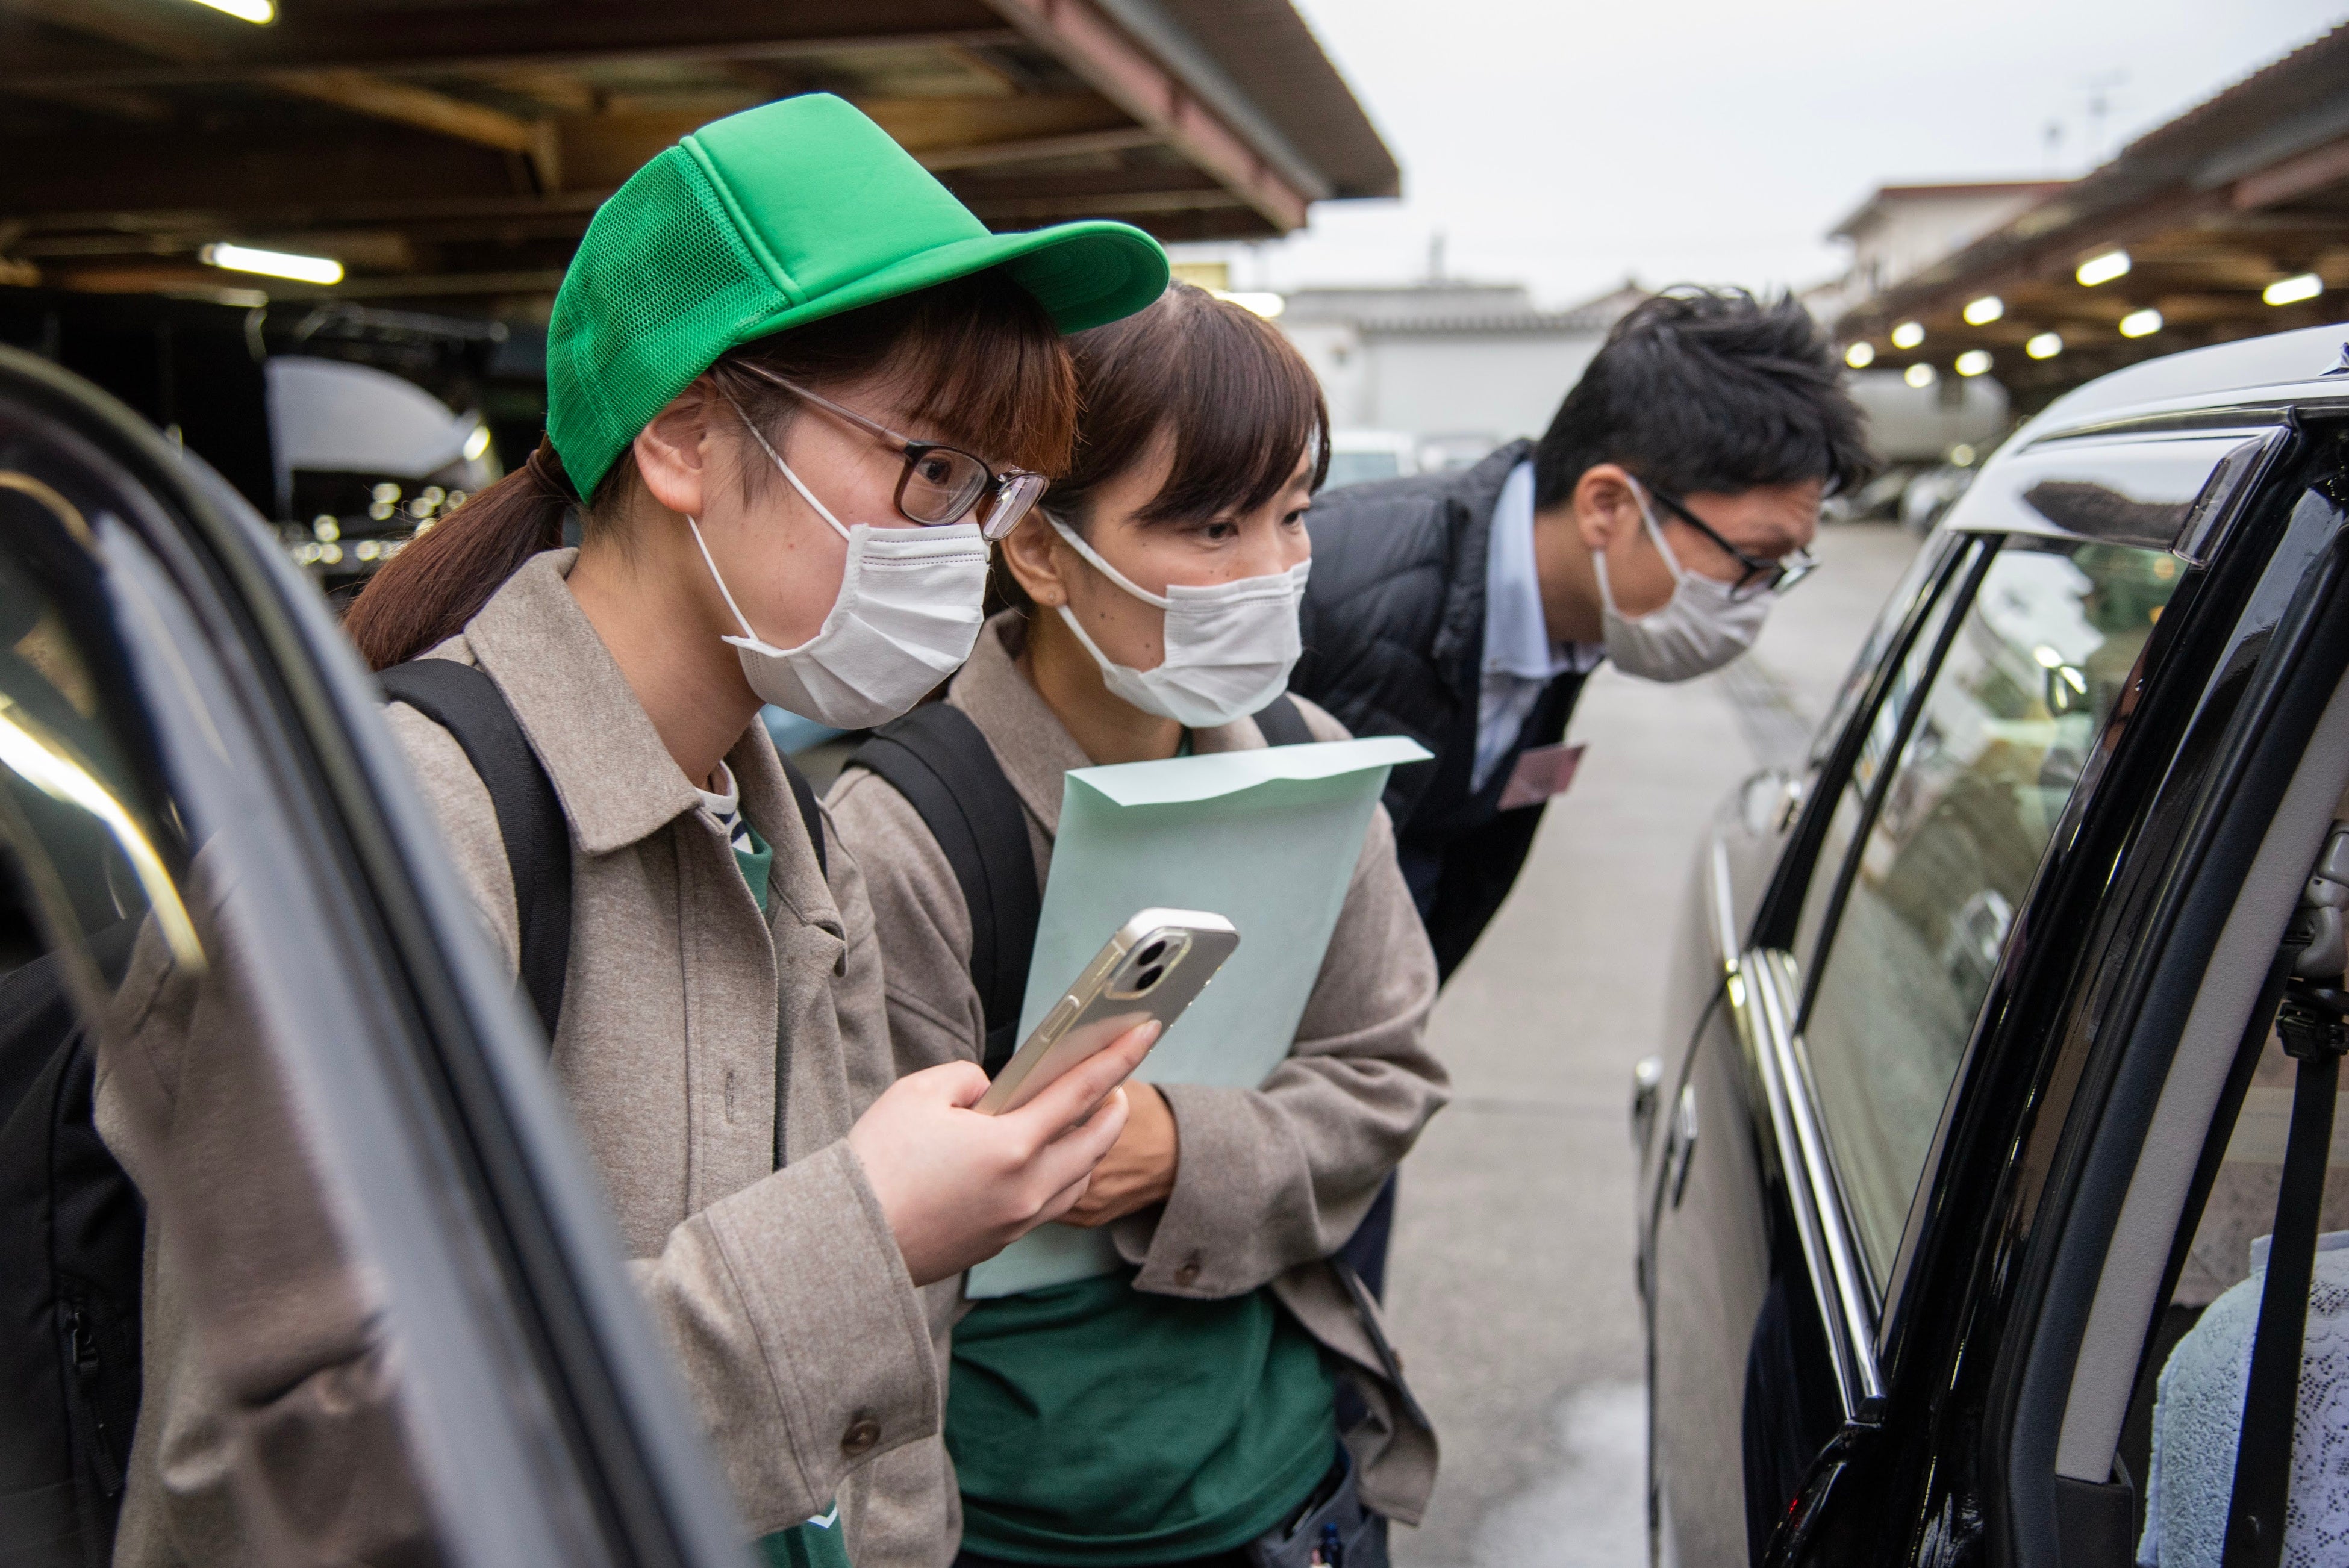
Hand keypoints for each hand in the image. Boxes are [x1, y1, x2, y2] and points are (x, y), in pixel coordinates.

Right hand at [847, 1021, 1159, 1285]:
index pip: (1082, 1091)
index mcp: (1011, 1146)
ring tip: (1089, 1120)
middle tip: (1118, 1080)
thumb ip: (968, 1079)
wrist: (849, 1243)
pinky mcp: (1000, 1241)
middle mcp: (1027, 1188)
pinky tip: (1051, 1162)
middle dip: (1114, 1107)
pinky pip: (1054, 1205)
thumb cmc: (877, 1164)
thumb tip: (991, 1094)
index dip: (1119, 1056)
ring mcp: (1017, 1220)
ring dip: (1093, 1146)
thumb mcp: (918, 1094)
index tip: (1147, 1031)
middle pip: (1096, 1143)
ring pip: (1079, 1179)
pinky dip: (1066, 1177)